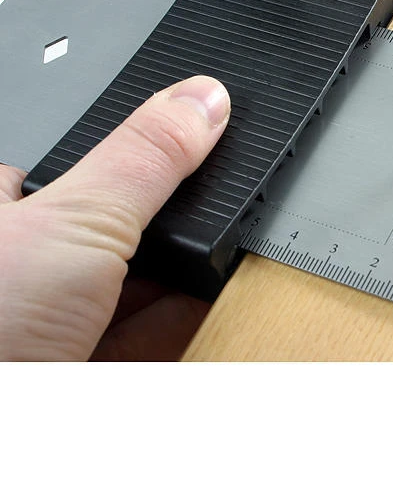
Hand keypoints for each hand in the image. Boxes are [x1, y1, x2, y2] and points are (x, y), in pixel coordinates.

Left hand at [0, 75, 230, 360]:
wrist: (7, 436)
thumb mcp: (74, 220)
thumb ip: (142, 158)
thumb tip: (200, 100)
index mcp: (5, 209)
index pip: (83, 160)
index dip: (140, 147)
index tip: (193, 132)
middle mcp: (30, 263)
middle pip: (121, 220)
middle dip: (171, 210)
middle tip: (217, 183)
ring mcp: (61, 316)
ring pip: (141, 275)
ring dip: (188, 260)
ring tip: (226, 232)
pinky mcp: (94, 361)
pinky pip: (155, 325)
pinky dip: (191, 306)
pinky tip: (214, 285)